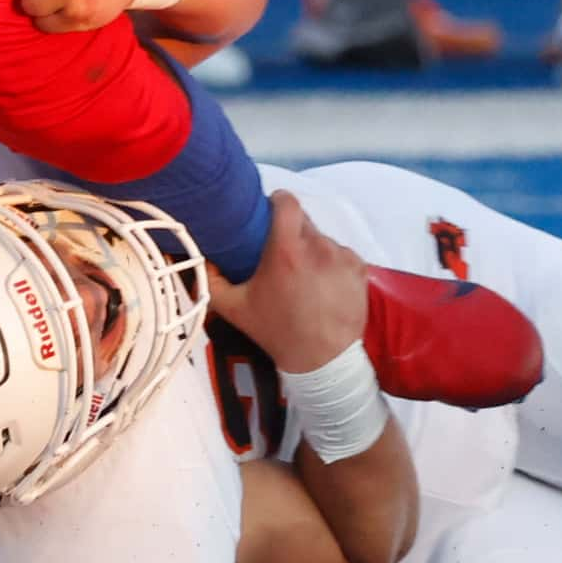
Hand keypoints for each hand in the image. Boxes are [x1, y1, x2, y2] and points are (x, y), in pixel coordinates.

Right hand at [208, 192, 367, 373]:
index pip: (286, 201)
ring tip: (304, 277)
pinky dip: (332, 263)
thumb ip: (210, 281)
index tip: (269, 214)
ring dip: (312, 250)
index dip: (276, 202)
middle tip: (281, 256)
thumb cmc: (276, 331)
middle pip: (303, 221)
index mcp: (286, 250)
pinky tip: (323, 285)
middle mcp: (318, 246)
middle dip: (291, 233)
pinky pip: (341, 254)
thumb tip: (201, 259)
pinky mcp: (360, 268)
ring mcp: (342, 256)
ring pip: (322, 239)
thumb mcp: (234, 309)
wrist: (322, 361)